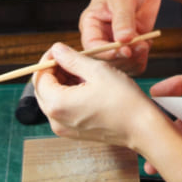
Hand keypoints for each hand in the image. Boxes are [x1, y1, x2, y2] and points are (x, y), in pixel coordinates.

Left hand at [34, 44, 161, 149]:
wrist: (141, 127)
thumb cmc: (123, 100)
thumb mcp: (97, 70)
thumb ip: (72, 59)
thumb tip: (56, 50)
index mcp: (58, 104)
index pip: (40, 77)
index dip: (48, 60)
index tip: (60, 49)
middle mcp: (56, 120)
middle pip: (43, 90)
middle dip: (54, 71)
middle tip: (72, 58)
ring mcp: (64, 129)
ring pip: (52, 99)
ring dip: (62, 82)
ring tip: (84, 71)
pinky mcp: (73, 132)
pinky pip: (62, 110)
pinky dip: (69, 95)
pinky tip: (87, 86)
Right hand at [79, 0, 161, 72]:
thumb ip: (123, 20)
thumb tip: (123, 41)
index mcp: (91, 25)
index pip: (92, 48)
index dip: (107, 54)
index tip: (125, 51)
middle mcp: (102, 37)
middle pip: (107, 61)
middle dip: (124, 58)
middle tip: (140, 47)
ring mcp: (117, 41)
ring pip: (122, 64)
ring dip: (135, 59)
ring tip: (145, 44)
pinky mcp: (132, 43)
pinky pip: (135, 60)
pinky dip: (143, 57)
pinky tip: (147, 44)